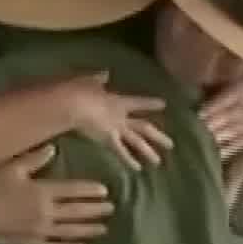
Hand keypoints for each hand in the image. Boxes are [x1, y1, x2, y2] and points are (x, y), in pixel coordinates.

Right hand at [0, 145, 115, 243]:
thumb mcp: (10, 168)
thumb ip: (33, 158)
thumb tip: (54, 148)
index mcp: (43, 192)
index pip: (73, 190)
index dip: (90, 190)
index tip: (105, 191)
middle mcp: (47, 213)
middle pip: (76, 212)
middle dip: (95, 210)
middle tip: (111, 209)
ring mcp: (41, 232)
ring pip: (71, 231)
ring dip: (88, 230)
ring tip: (104, 229)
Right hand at [59, 71, 173, 170]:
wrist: (71, 104)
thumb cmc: (77, 90)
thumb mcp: (88, 81)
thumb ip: (98, 80)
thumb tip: (105, 74)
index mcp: (118, 101)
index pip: (138, 102)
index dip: (150, 103)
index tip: (164, 104)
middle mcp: (121, 116)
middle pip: (144, 127)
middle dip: (158, 136)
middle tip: (171, 145)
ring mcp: (116, 129)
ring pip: (136, 142)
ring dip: (148, 152)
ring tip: (158, 162)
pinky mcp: (107, 140)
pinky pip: (121, 151)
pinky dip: (129, 160)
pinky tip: (138, 169)